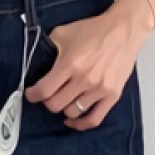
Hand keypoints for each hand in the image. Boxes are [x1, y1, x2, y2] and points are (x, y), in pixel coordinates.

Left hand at [25, 0, 154, 129]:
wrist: (123, 29)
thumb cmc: (95, 31)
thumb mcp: (64, 33)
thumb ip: (49, 49)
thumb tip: (37, 64)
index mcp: (71, 63)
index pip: (44, 90)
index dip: (33, 95)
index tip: (31, 94)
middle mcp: (85, 79)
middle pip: (56, 105)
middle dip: (47, 101)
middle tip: (48, 95)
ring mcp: (99, 89)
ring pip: (72, 112)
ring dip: (64, 108)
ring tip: (64, 100)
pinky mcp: (112, 95)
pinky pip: (94, 119)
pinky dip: (81, 124)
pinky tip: (73, 120)